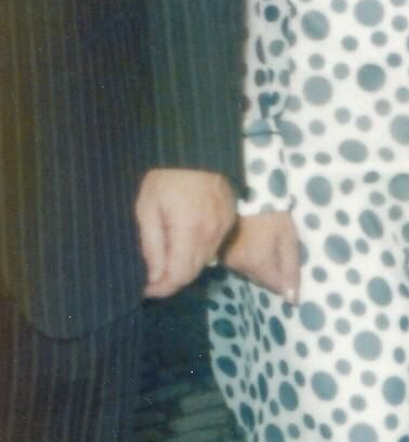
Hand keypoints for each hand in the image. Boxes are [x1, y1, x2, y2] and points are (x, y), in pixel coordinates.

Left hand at [135, 169, 236, 296]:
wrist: (197, 151)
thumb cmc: (166, 178)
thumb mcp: (147, 209)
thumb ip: (152, 246)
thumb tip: (154, 277)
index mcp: (189, 230)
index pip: (179, 275)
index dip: (163, 288)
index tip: (147, 290)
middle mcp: (211, 234)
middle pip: (193, 273)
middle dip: (172, 281)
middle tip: (153, 279)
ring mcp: (224, 228)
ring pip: (204, 262)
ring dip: (185, 268)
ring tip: (166, 262)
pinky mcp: (229, 221)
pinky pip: (212, 248)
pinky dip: (197, 254)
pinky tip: (183, 246)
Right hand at [221, 210, 301, 299]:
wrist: (248, 195)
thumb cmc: (273, 215)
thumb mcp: (289, 239)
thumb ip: (291, 270)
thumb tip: (292, 300)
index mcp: (257, 263)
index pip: (275, 287)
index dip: (286, 278)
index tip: (289, 262)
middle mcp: (239, 267)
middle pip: (262, 281)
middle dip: (273, 272)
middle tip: (279, 250)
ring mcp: (228, 261)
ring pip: (250, 275)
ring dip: (261, 267)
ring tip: (266, 246)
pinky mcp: (222, 255)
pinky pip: (240, 267)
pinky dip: (250, 261)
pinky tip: (255, 246)